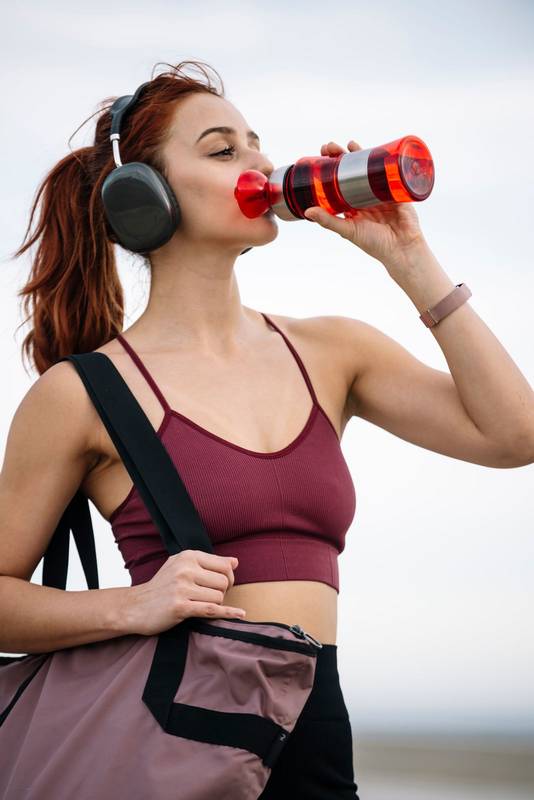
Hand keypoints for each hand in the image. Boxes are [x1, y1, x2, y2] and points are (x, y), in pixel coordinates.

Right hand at [121, 550, 246, 635]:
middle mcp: (185, 569)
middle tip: (210, 598)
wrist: (135, 607)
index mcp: (188, 556)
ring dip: (214, 605)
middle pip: (224, 582)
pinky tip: (240, 614)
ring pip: (218, 597)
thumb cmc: (161, 587)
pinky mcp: (180, 607)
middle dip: (222, 593)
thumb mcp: (181, 566)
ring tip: (199, 605)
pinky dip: (228, 613)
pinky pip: (211, 610)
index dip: (229, 577)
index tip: (223, 586)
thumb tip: (235, 562)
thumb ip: (208, 563)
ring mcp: (182, 588)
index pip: (224, 565)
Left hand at [304, 140, 426, 272]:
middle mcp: (365, 196)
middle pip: (351, 171)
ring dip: (359, 154)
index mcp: (352, 206)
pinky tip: (376, 149)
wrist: (402, 248)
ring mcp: (381, 191)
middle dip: (340, 157)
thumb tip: (307, 211)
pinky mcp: (397, 189)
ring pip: (368, 168)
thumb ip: (329, 221)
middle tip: (329, 147)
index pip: (337, 182)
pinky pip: (389, 171)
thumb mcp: (349, 230)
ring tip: (349, 144)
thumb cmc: (375, 244)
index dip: (329, 169)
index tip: (320, 157)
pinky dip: (383, 159)